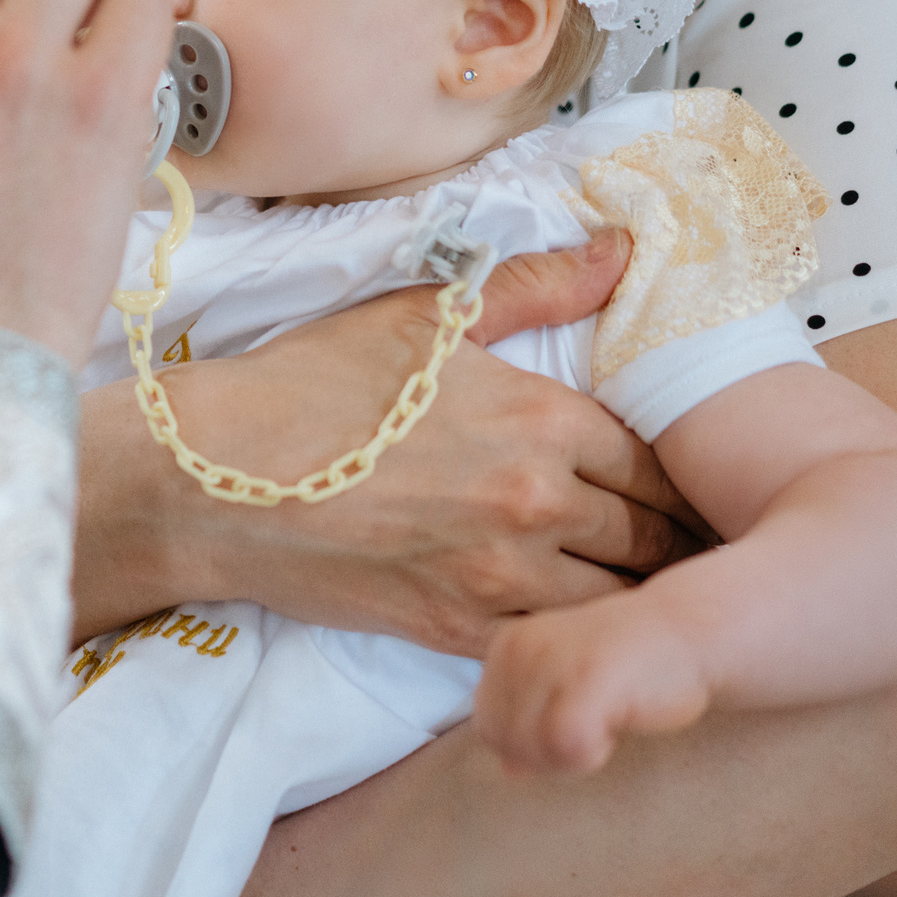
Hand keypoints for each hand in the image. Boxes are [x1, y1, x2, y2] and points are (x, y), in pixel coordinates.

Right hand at [73, 230, 708, 651]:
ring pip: (620, 603)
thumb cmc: (311, 386)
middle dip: (669, 540)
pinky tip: (575, 628)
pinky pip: (556, 646)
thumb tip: (619, 250)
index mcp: (542, 418)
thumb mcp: (423, 315)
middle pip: (654, 538)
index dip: (674, 472)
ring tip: (638, 591)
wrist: (214, 478)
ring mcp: (501, 575)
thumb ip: (534, 287)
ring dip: (633, 595)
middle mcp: (538, 501)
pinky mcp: (460, 631)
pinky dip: (575, 638)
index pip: (658, 458)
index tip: (682, 482)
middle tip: (681, 545)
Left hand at [474, 593, 710, 774]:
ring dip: (572, 758)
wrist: (689, 630)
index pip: (488, 727)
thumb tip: (508, 770)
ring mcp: (550, 661)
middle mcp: (520, 648)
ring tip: (606, 724)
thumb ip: (531, 718)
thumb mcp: (565, 685)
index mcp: (507, 646)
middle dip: (547, 757)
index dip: (528, 749)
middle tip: (594, 732)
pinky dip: (592, 754)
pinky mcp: (584, 679)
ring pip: (531, 750)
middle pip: (504, 742)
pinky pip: (566, 747)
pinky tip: (616, 726)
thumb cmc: (630, 664)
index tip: (574, 728)